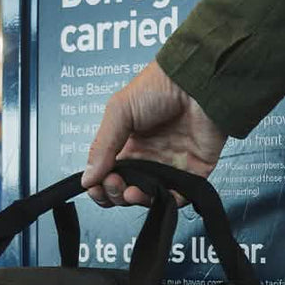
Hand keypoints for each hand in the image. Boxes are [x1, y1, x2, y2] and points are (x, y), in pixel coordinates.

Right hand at [81, 60, 227, 206]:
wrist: (197, 82)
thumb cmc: (160, 86)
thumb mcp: (119, 111)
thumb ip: (102, 146)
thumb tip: (87, 178)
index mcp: (128, 144)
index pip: (109, 175)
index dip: (100, 185)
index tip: (95, 187)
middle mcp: (148, 158)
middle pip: (126, 190)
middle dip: (115, 193)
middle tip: (115, 184)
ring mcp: (170, 166)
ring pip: (149, 197)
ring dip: (136, 200)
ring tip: (131, 192)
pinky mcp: (193, 172)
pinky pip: (179, 197)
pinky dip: (165, 202)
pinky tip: (154, 194)